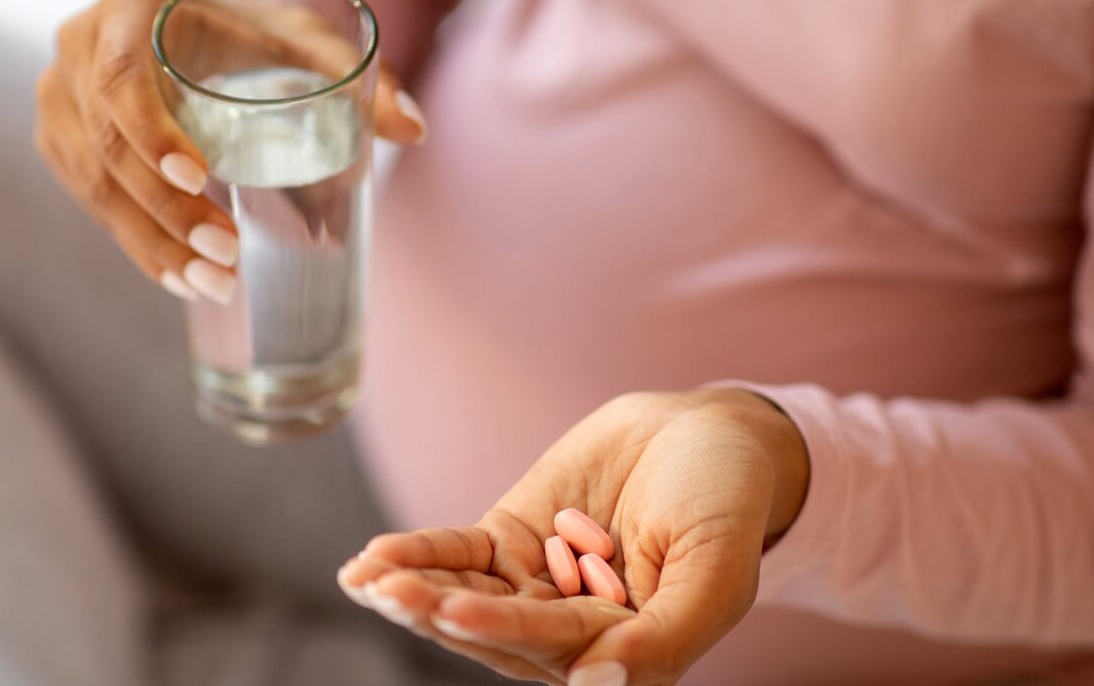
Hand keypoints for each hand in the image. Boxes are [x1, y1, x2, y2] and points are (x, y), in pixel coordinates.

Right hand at [33, 0, 424, 302]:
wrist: (184, 33)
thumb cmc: (248, 34)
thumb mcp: (300, 41)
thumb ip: (357, 75)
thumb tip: (415, 129)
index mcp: (130, 8)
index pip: (122, 77)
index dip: (152, 133)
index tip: (200, 178)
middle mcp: (79, 46)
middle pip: (108, 142)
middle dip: (167, 210)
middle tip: (227, 256)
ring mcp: (59, 97)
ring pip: (95, 183)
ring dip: (152, 242)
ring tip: (212, 285)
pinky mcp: (60, 141)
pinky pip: (90, 201)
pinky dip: (135, 244)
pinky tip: (179, 280)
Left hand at [337, 389, 809, 684]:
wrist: (709, 433)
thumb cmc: (727, 503)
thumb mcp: (715, 572)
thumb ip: (664, 636)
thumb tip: (597, 684)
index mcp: (624, 651)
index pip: (553, 644)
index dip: (501, 626)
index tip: (449, 610)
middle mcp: (571, 629)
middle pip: (494, 628)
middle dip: (436, 611)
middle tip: (387, 592)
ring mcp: (535, 583)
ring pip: (467, 596)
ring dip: (415, 589)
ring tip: (367, 579)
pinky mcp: (511, 541)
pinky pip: (459, 555)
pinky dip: (420, 554)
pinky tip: (374, 558)